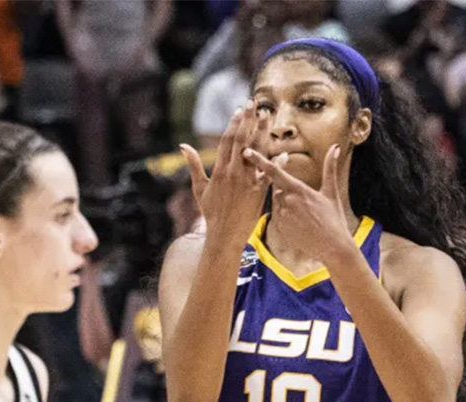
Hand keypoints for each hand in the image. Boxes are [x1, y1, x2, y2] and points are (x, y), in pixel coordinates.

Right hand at [178, 103, 268, 244]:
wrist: (225, 233)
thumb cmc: (211, 211)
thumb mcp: (199, 188)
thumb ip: (193, 165)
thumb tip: (182, 146)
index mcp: (219, 170)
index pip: (228, 140)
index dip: (234, 123)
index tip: (239, 109)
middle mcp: (234, 172)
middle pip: (243, 140)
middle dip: (249, 120)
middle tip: (254, 104)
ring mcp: (248, 181)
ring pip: (258, 152)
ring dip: (263, 132)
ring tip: (268, 116)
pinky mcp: (259, 192)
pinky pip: (270, 173)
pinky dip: (277, 162)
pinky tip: (283, 151)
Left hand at [245, 144, 355, 266]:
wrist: (332, 247)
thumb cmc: (334, 219)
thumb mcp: (331, 192)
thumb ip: (330, 168)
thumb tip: (335, 147)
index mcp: (298, 189)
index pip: (274, 172)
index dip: (259, 160)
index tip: (247, 152)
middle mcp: (287, 201)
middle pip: (277, 188)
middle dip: (286, 189)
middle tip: (303, 201)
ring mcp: (282, 215)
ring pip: (278, 202)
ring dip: (287, 203)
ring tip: (306, 215)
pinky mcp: (280, 228)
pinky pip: (278, 216)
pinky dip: (286, 216)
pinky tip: (301, 224)